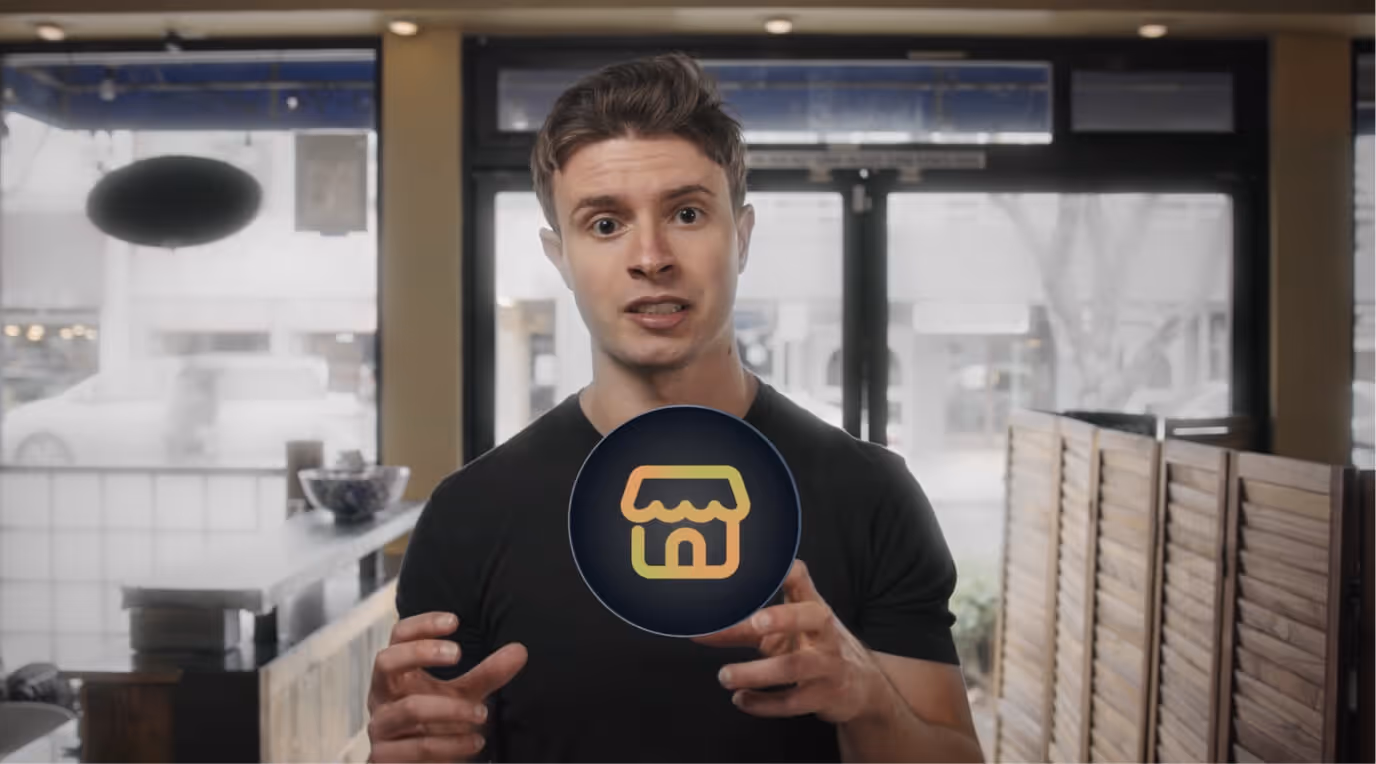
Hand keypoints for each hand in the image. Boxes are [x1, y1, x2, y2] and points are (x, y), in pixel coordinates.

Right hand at [367, 612, 527, 762]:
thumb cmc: (438, 723)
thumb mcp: (464, 695)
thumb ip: (488, 674)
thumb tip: (520, 650)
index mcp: (397, 673)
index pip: (398, 636)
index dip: (421, 624)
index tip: (454, 621)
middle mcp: (381, 695)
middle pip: (386, 660)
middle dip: (421, 652)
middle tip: (457, 653)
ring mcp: (380, 726)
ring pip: (409, 708)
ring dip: (451, 709)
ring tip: (482, 713)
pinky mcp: (383, 757)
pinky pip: (417, 747)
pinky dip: (450, 744)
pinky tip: (474, 742)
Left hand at [693, 560, 886, 724]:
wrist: (861, 684)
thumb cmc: (817, 645)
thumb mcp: (791, 628)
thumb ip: (750, 622)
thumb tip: (706, 626)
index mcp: (813, 608)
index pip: (802, 582)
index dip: (785, 573)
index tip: (759, 571)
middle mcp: (825, 633)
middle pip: (810, 618)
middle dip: (782, 618)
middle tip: (754, 622)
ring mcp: (828, 665)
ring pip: (795, 667)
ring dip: (757, 672)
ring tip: (725, 675)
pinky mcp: (824, 697)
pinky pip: (793, 702)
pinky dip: (764, 703)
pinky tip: (741, 699)